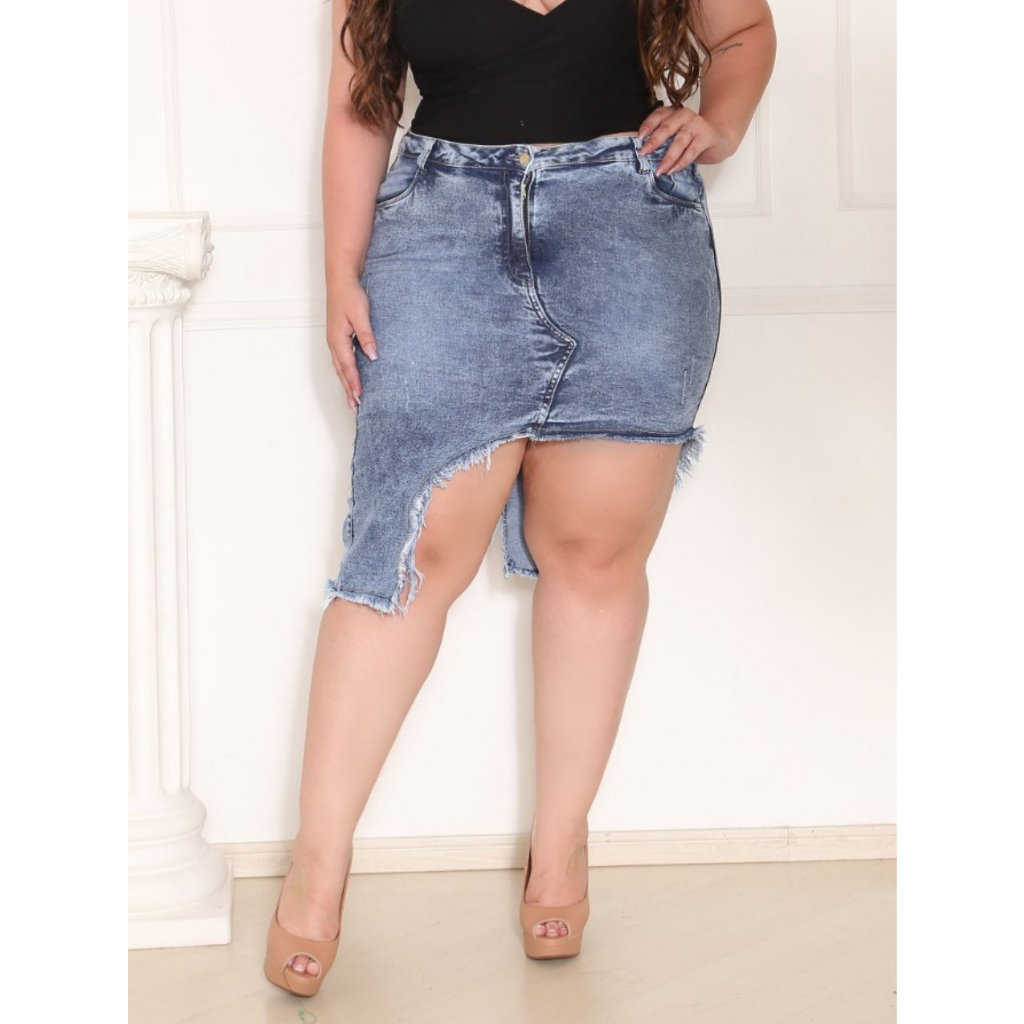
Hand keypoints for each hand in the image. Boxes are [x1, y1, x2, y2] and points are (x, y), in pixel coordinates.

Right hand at [326, 277, 377, 411]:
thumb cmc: (350, 295)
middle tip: (355, 406)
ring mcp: (335, 341)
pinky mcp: (339, 338)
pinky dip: (346, 373)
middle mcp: (334, 343)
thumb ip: (367, 336)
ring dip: (346, 384)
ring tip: (352, 399)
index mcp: (338, 339)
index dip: (354, 383)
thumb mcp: (361, 315)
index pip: (348, 367)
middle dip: (348, 389)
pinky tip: (352, 379)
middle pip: (341, 372)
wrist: (341, 280)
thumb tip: (372, 356)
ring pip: (340, 368)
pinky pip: (342, 360)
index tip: (360, 397)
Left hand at [637, 106, 734, 173]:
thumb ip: (662, 141)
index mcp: (674, 113)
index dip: (648, 125)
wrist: (719, 139)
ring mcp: (697, 124)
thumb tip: (643, 156)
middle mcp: (685, 115)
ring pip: (679, 140)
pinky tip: (674, 169)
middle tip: (644, 153)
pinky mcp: (707, 135)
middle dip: (654, 141)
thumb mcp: (675, 137)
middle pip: (667, 127)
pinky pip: (693, 149)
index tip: (639, 137)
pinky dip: (682, 161)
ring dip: (668, 156)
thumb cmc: (692, 140)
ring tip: (660, 170)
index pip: (658, 115)